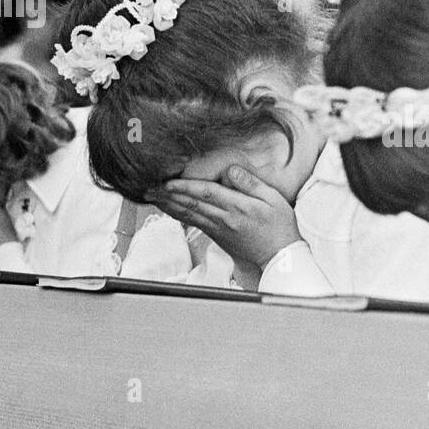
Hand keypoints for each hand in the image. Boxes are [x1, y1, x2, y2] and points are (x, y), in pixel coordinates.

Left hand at [151, 165, 300, 268]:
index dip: (185, 187)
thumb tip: (231, 171)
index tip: (167, 181)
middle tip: (147, 187)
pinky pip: (194, 223)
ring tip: (152, 196)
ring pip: (188, 214)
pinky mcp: (217, 237)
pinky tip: (169, 209)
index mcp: (237, 207)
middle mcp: (224, 219)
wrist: (279, 257)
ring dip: (168, 205)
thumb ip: (252, 184)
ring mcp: (219, 229)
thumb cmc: (280, 226)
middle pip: (191, 204)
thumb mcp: (274, 200)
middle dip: (168, 195)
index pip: (206, 194)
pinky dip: (178, 215)